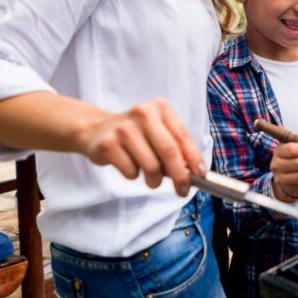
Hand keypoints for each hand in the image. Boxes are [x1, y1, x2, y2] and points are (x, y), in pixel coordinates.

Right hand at [76, 97, 206, 196]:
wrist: (97, 130)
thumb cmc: (136, 134)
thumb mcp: (158, 131)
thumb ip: (176, 147)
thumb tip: (194, 173)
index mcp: (160, 107)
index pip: (182, 137)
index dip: (194, 158)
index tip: (200, 175)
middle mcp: (143, 113)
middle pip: (169, 151)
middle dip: (179, 176)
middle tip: (182, 190)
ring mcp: (124, 128)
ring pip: (151, 165)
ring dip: (155, 180)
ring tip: (152, 179)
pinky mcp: (108, 144)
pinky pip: (130, 171)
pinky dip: (134, 175)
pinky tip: (128, 164)